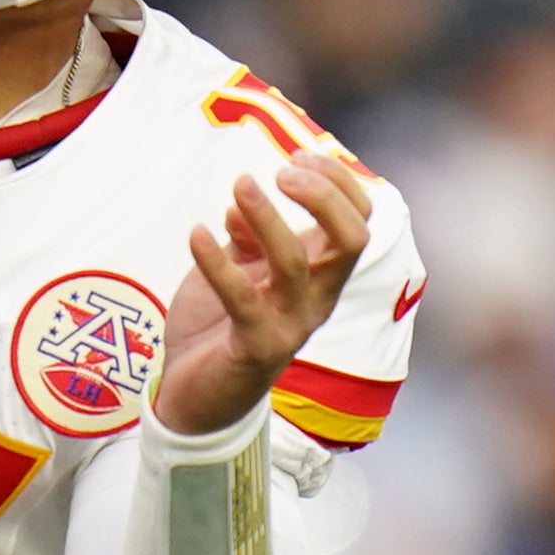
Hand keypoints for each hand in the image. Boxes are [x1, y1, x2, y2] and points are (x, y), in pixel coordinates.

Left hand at [152, 155, 368, 435]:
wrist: (197, 399)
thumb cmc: (221, 330)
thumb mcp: (239, 274)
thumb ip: (248, 240)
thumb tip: (243, 200)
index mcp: (319, 276)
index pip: (358, 222)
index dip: (338, 183)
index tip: (297, 156)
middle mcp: (316, 299)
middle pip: (352, 240)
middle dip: (324, 196)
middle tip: (282, 170)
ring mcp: (290, 324)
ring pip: (296, 263)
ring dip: (268, 218)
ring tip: (239, 185)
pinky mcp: (255, 347)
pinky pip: (243, 299)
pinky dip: (218, 262)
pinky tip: (196, 233)